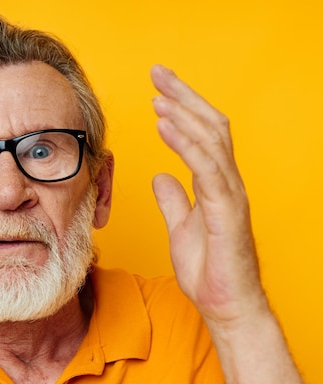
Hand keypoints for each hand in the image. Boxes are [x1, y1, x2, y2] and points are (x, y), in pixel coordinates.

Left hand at [150, 65, 266, 324]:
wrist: (226, 306)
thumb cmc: (208, 270)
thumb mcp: (181, 227)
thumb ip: (173, 200)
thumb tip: (160, 175)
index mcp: (216, 184)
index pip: (203, 134)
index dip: (183, 107)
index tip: (158, 88)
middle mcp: (227, 183)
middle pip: (210, 126)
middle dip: (184, 96)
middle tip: (158, 73)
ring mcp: (230, 195)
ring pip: (212, 141)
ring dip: (183, 114)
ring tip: (157, 96)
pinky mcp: (227, 212)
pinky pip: (207, 169)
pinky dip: (185, 144)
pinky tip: (165, 126)